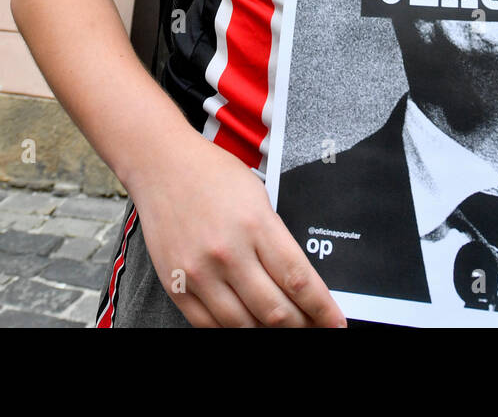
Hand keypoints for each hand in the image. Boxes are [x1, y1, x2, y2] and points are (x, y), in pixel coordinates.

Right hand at [133, 136, 346, 327]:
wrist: (161, 165)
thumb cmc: (212, 175)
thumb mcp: (259, 197)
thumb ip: (276, 240)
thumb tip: (298, 283)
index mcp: (256, 225)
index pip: (299, 281)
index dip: (323, 310)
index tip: (336, 324)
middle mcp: (227, 253)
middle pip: (275, 310)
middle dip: (302, 325)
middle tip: (312, 327)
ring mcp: (198, 272)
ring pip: (244, 325)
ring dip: (269, 332)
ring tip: (282, 327)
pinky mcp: (175, 285)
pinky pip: (209, 325)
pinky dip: (233, 330)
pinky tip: (247, 325)